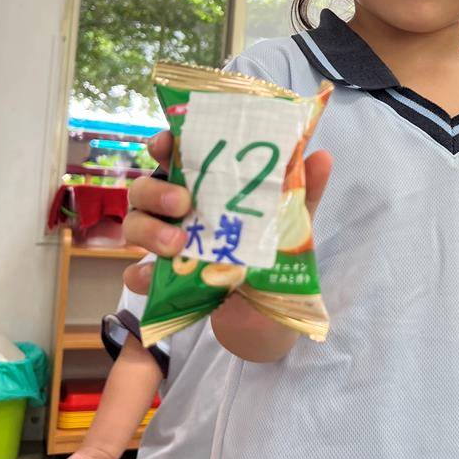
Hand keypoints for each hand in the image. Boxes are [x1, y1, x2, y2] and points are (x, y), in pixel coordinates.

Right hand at [124, 130, 332, 360]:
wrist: (268, 315)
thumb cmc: (273, 256)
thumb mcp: (293, 224)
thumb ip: (304, 192)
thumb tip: (322, 157)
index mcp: (206, 187)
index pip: (175, 155)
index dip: (165, 143)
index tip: (168, 143)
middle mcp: (179, 211)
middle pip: (145, 186)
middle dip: (157, 189)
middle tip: (183, 203)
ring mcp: (166, 244)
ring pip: (135, 223)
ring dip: (149, 228)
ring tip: (177, 243)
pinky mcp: (162, 282)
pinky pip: (136, 275)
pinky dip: (138, 275)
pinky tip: (147, 279)